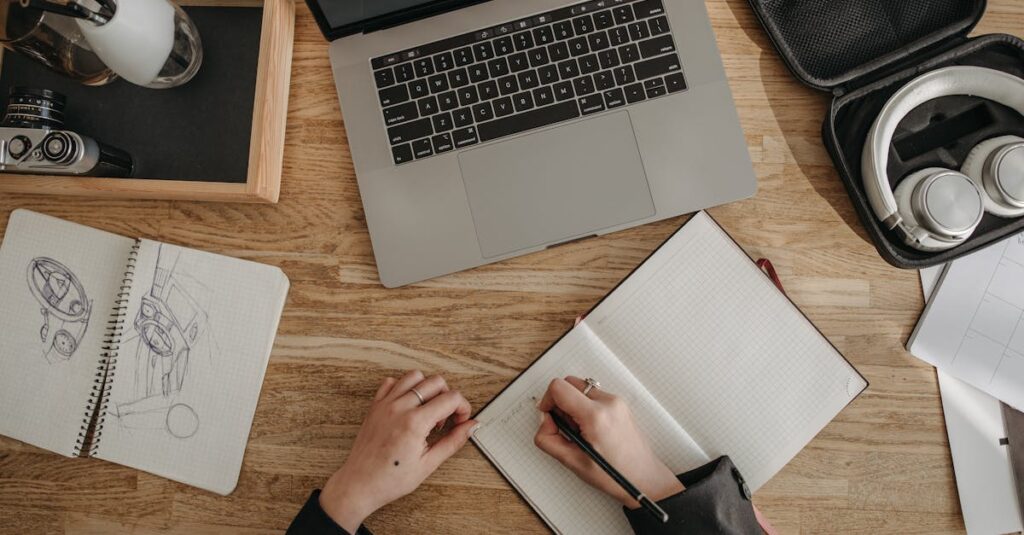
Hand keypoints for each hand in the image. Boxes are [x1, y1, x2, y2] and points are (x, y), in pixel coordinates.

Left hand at [320, 371, 477, 531]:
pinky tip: (409, 406)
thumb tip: (472, 427)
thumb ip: (454, 441)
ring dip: (427, 389)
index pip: (451, 398)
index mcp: (415, 423)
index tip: (461, 421)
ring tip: (428, 410)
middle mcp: (399, 408)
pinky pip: (392, 382)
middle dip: (448, 397)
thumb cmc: (390, 479)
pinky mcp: (375, 406)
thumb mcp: (428, 464)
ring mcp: (385, 404)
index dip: (463, 408)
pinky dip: (404, 388)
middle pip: (436, 382)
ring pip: (415, 376)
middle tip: (446, 418)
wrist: (360, 484)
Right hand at [534, 376, 683, 507]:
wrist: (644, 478)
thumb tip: (545, 421)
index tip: (548, 416)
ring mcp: (616, 401)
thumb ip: (548, 439)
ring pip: (581, 389)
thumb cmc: (616, 474)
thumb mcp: (573, 462)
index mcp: (595, 416)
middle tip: (565, 427)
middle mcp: (608, 403)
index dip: (547, 401)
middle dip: (560, 402)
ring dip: (573, 405)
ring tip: (580, 430)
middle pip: (569, 383)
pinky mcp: (619, 404)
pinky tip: (590, 429)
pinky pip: (593, 396)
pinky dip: (585, 407)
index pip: (559, 388)